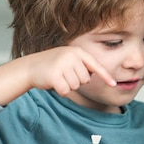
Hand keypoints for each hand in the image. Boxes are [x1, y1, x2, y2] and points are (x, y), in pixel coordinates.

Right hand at [0, 46, 115, 105]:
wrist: (30, 67)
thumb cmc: (51, 65)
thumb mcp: (68, 60)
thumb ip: (81, 65)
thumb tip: (94, 76)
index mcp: (77, 52)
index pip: (95, 65)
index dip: (105, 76)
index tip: (114, 84)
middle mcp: (71, 56)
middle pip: (85, 80)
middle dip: (76, 81)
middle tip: (64, 75)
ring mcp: (63, 64)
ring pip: (76, 86)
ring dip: (68, 86)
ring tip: (58, 77)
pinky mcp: (55, 75)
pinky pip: (66, 91)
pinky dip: (61, 91)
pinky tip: (54, 83)